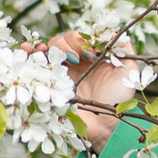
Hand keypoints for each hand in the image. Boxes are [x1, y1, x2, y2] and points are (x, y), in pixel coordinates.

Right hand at [41, 31, 141, 146]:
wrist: (106, 126)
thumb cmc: (120, 101)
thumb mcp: (129, 73)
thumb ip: (125, 51)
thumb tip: (113, 31)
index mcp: (91, 57)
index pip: (80, 37)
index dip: (81, 39)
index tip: (90, 54)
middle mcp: (75, 63)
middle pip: (62, 41)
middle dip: (65, 45)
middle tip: (75, 59)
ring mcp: (62, 74)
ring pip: (48, 51)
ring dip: (44, 46)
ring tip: (41, 49)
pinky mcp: (51, 85)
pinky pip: (37, 67)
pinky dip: (30, 55)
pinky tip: (27, 51)